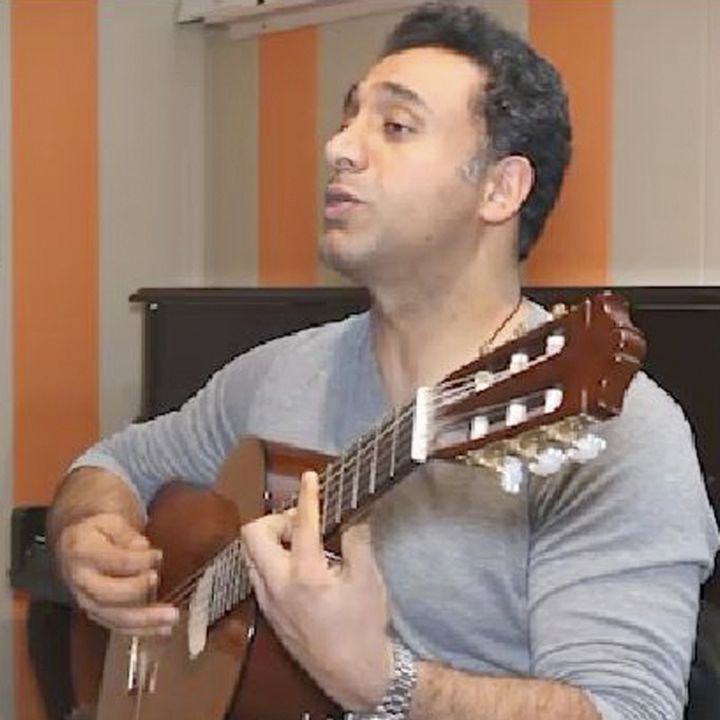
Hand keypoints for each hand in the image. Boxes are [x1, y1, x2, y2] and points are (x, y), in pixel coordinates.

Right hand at [56, 512, 178, 634]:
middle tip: (158, 583)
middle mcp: (80, 581)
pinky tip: (164, 630)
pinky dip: (141, 630)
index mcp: (81, 552)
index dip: (135, 561)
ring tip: (171, 618)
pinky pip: (118, 627)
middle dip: (136, 591)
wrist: (77, 544)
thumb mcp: (111, 521)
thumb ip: (127, 535)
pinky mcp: (98, 614)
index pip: (109, 560)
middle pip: (106, 594)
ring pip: (112, 617)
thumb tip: (141, 548)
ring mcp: (87, 601)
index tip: (157, 556)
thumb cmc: (100, 530)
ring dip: (143, 620)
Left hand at [241, 472, 392, 710]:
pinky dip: (270, 558)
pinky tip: (297, 565)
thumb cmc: (364, 627)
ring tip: (300, 542)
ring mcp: (268, 602)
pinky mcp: (268, 614)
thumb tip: (355, 510)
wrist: (354, 676)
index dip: (307, 496)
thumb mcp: (368, 579)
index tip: (310, 477)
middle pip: (253, 534)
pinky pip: (256, 573)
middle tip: (303, 523)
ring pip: (249, 554)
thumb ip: (358, 539)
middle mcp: (277, 586)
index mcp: (305, 575)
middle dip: (275, 519)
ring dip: (270, 539)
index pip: (300, 524)